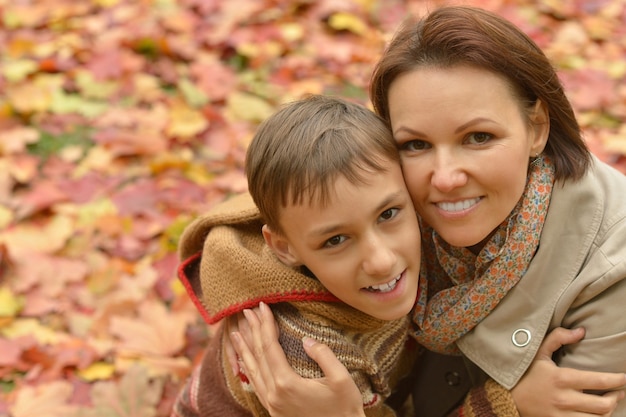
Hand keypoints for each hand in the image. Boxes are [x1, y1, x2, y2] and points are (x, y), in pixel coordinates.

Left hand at [227, 302, 365, 416]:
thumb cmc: (345, 410)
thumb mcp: (341, 380)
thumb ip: (324, 356)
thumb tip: (307, 340)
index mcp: (287, 384)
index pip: (270, 346)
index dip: (265, 324)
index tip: (262, 306)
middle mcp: (274, 394)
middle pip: (258, 355)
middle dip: (252, 331)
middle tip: (246, 311)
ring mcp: (271, 404)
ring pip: (252, 370)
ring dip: (244, 348)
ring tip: (236, 332)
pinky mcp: (273, 410)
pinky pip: (255, 384)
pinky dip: (248, 368)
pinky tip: (245, 361)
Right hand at [512, 327, 625, 415]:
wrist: (505, 396)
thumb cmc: (523, 372)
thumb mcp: (537, 352)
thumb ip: (558, 338)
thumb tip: (581, 331)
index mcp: (561, 378)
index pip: (598, 381)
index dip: (617, 380)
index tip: (624, 378)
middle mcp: (564, 398)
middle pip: (603, 404)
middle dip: (616, 397)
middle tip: (620, 391)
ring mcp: (562, 414)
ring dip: (609, 411)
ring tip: (611, 402)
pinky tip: (597, 413)